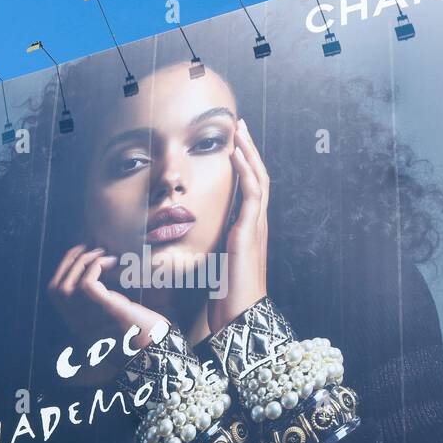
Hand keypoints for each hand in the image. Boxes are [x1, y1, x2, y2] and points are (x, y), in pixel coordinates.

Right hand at [47, 245, 170, 361]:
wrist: (159, 354)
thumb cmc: (142, 335)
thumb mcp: (114, 320)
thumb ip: (102, 307)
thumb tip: (104, 282)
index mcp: (78, 325)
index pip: (55, 294)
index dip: (62, 271)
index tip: (78, 257)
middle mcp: (79, 324)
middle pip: (55, 288)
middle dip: (67, 262)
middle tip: (86, 249)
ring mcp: (90, 319)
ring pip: (67, 285)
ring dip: (82, 262)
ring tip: (101, 254)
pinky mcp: (107, 311)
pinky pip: (88, 284)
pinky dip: (97, 267)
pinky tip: (113, 262)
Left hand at [208, 117, 268, 333]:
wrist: (240, 316)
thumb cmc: (225, 298)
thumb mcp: (213, 265)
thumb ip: (206, 249)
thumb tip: (183, 243)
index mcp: (247, 231)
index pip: (249, 189)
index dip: (243, 166)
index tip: (233, 145)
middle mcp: (256, 225)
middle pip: (258, 177)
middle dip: (249, 150)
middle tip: (241, 127)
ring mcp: (257, 227)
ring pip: (259, 178)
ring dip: (249, 152)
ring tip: (241, 130)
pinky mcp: (251, 231)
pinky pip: (253, 193)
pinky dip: (246, 170)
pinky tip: (237, 154)